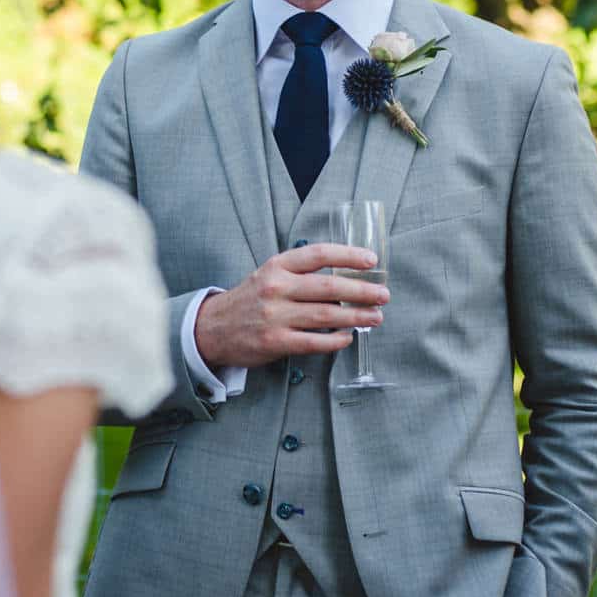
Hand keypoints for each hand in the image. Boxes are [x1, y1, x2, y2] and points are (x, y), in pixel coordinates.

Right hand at [195, 243, 387, 368]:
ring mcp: (275, 316)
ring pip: (326, 315)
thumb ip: (301, 273)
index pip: (319, 254)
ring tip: (376, 316)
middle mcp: (276, 288)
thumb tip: (347, 277)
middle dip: (361, 291)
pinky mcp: (275, 341)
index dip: (348, 255)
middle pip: (328, 287)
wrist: (213, 328)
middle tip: (383, 294)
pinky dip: (335, 340)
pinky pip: (314, 342)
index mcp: (277, 266)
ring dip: (356, 317)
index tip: (372, 260)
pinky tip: (348, 337)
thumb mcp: (269, 275)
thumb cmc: (250, 300)